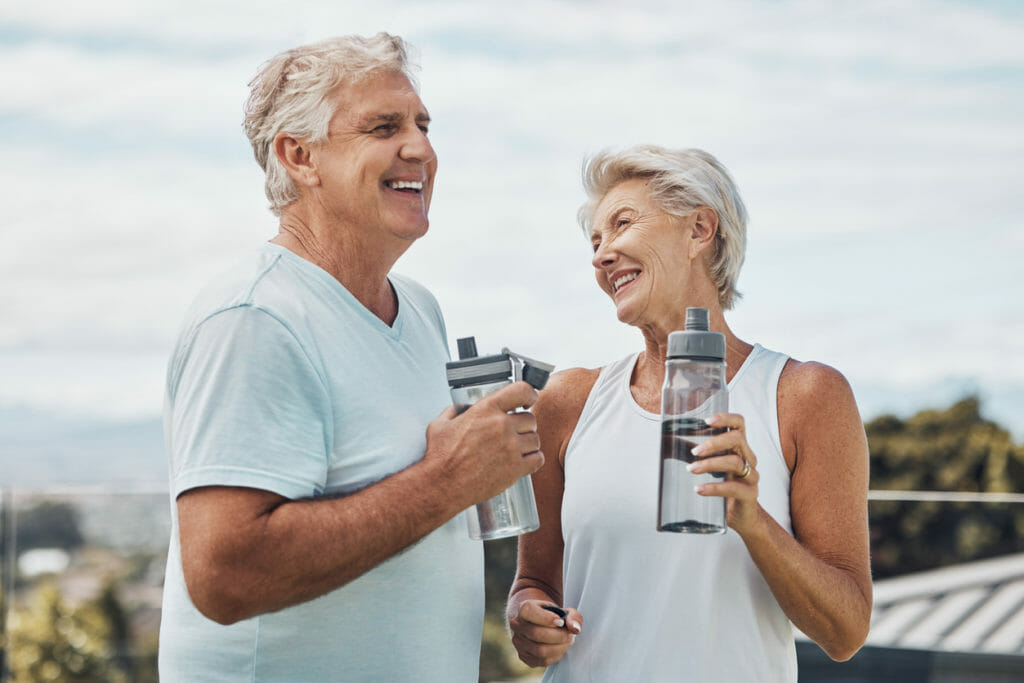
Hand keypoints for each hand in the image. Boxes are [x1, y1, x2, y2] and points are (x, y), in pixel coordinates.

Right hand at [424, 381, 543, 507]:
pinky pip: (538, 459)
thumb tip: (462, 409)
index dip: (529, 394)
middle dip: (523, 425)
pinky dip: (533, 460)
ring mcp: (510, 447)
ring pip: (535, 439)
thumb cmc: (440, 457)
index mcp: (485, 410)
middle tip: (514, 432)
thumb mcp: (440, 424)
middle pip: (530, 419)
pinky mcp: (516, 468)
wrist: (443, 485)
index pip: (521, 390)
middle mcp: (501, 426)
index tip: (529, 399)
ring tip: (515, 449)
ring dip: (528, 444)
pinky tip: (523, 461)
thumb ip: (454, 411)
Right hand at [509, 600, 582, 667]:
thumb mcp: (564, 610)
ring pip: (540, 650)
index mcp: (524, 609)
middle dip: (558, 636)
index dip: (547, 618)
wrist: (539, 622)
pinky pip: (541, 661)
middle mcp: (517, 625)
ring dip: (559, 647)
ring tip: (566, 641)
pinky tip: (559, 648)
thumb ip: (573, 616)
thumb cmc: (552, 615)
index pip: (530, 612)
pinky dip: (555, 656)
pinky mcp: (523, 656)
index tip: (561, 622)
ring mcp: (518, 642)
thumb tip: (575, 629)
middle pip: (537, 634)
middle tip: (569, 634)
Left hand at [687, 413, 760, 533]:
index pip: (739, 424)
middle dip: (714, 443)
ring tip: (691, 469)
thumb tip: (668, 440)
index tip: (707, 421)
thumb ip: (697, 454)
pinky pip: (734, 487)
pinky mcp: (750, 494)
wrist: (742, 516)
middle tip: (694, 452)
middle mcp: (749, 458)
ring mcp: (751, 476)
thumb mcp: (712, 467)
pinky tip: (700, 489)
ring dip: (710, 464)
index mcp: (739, 448)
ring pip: (735, 462)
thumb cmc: (726, 487)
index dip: (726, 418)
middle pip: (737, 440)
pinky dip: (715, 487)